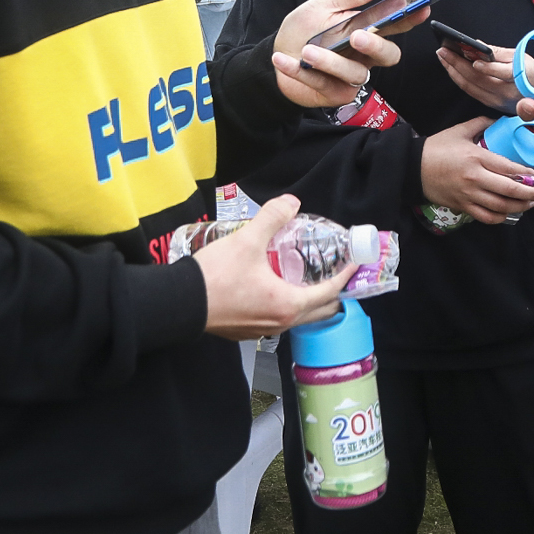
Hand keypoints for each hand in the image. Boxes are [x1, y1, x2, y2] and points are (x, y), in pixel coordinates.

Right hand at [197, 195, 355, 340]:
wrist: (179, 303)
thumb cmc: (215, 276)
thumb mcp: (247, 240)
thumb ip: (272, 218)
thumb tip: (291, 202)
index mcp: (288, 304)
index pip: (330, 292)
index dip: (346, 276)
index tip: (354, 263)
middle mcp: (280, 323)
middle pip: (320, 311)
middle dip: (333, 292)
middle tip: (336, 271)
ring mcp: (263, 331)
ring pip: (298, 318)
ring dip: (310, 300)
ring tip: (309, 277)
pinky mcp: (246, 332)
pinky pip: (278, 321)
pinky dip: (288, 306)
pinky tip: (278, 287)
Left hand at [272, 0, 424, 108]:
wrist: (274, 56)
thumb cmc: (304, 30)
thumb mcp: (326, 6)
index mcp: (367, 30)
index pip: (395, 25)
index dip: (411, 18)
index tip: (422, 8)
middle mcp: (364, 56)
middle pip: (388, 56)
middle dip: (376, 46)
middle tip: (357, 36)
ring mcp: (351, 77)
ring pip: (355, 73)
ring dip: (330, 62)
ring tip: (308, 51)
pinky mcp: (334, 94)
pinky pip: (324, 85)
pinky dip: (302, 72)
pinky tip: (283, 59)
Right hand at [420, 116, 533, 224]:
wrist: (412, 168)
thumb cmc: (436, 148)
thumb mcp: (459, 131)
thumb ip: (480, 123)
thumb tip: (498, 119)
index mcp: (476, 157)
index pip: (508, 168)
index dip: (526, 174)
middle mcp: (475, 178)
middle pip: (509, 190)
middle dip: (529, 194)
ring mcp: (468, 194)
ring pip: (500, 206)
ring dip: (518, 207)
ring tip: (529, 204)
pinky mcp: (462, 206)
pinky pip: (485, 216)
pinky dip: (499, 217)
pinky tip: (508, 214)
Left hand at [438, 42, 521, 110]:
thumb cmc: (531, 72)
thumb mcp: (520, 56)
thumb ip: (499, 52)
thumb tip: (477, 46)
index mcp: (517, 77)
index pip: (499, 72)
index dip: (483, 65)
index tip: (469, 54)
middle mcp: (505, 92)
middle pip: (477, 79)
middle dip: (457, 63)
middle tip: (443, 50)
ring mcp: (497, 100)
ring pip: (470, 87)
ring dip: (453, 71)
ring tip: (443, 57)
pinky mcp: (491, 104)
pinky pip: (470, 92)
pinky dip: (459, 80)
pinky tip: (452, 70)